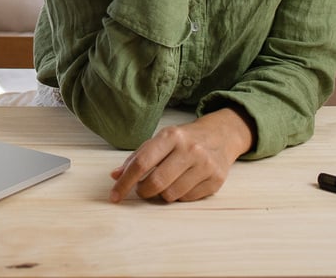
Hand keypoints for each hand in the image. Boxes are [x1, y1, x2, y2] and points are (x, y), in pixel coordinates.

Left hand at [108, 109, 253, 202]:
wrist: (221, 135)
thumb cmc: (184, 139)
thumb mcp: (161, 140)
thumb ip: (137, 157)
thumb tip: (115, 176)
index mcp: (171, 136)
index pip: (142, 163)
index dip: (125, 182)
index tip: (114, 196)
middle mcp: (190, 149)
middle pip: (156, 182)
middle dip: (143, 191)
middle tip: (142, 189)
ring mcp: (205, 165)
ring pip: (171, 195)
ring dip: (162, 194)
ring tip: (165, 183)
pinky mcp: (216, 180)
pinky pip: (187, 199)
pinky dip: (179, 196)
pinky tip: (182, 184)